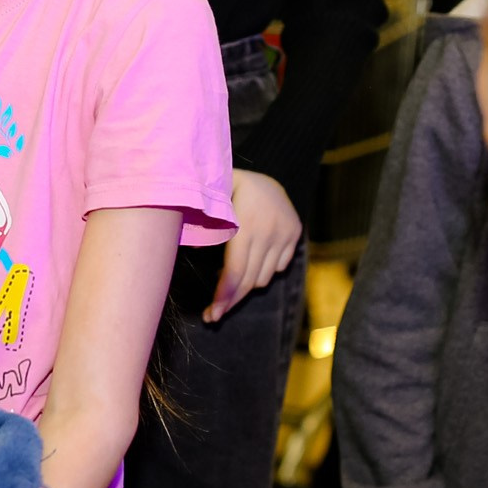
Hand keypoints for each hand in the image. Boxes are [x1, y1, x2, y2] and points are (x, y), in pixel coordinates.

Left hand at [208, 169, 300, 322]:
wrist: (262, 172)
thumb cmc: (227, 188)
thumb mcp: (211, 201)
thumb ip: (203, 225)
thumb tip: (192, 250)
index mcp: (246, 224)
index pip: (235, 272)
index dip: (223, 297)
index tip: (212, 315)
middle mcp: (269, 230)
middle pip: (249, 281)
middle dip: (231, 301)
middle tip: (214, 314)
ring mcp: (285, 232)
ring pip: (265, 278)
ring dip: (247, 285)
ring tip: (229, 283)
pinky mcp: (295, 233)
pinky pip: (280, 267)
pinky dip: (264, 271)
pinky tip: (251, 264)